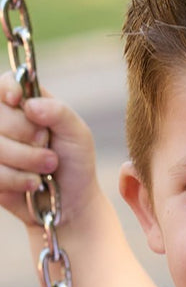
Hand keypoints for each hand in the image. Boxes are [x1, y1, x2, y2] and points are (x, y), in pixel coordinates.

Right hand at [0, 70, 98, 226]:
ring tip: (48, 168)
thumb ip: (58, 112)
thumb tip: (29, 105)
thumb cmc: (75, 163)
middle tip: (47, 144)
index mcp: (25, 103)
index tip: (16, 100)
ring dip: (26, 159)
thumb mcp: (77, 134)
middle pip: (0, 115)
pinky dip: (18, 179)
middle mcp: (5, 122)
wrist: (72, 203)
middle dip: (27, 133)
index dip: (7, 88)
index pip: (5, 83)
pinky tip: (33, 183)